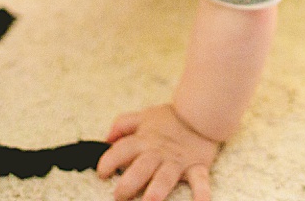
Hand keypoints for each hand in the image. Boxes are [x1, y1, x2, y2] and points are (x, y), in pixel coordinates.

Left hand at [97, 103, 219, 200]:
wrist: (202, 112)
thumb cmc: (170, 119)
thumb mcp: (144, 116)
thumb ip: (123, 124)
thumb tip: (106, 139)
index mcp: (144, 140)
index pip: (122, 149)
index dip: (109, 160)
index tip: (102, 173)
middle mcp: (159, 152)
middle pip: (141, 167)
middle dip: (129, 183)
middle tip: (119, 196)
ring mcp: (178, 161)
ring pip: (166, 176)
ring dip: (157, 189)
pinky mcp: (197, 167)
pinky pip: (200, 181)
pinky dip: (201, 193)